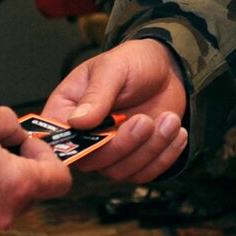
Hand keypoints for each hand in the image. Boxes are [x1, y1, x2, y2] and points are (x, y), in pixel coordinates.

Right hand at [42, 38, 188, 183]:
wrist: (166, 69)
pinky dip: (164, 157)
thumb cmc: (134, 62)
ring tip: (169, 119)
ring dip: (149, 150)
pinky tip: (176, 133)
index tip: (106, 133)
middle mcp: (84, 137)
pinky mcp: (134, 160)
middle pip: (92, 161)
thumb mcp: (113, 68)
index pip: (59, 140)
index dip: (76, 145)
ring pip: (120, 171)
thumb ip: (96, 94)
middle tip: (145, 121)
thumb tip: (76, 121)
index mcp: (66, 111)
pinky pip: (144, 174)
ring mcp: (109, 151)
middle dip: (123, 145)